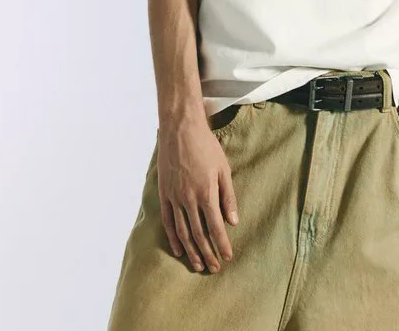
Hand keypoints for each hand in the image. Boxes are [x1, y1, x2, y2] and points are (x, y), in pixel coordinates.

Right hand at [157, 120, 238, 273]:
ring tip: (198, 265)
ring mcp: (174, 197)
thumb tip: (233, 221)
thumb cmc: (206, 147)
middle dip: (207, 253)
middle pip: (199, 234)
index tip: (227, 257)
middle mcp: (189, 198)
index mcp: (206, 192)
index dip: (222, 244)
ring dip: (191, 251)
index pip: (216, 226)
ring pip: (183, 231)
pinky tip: (179, 249)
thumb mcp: (223, 169)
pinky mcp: (164, 194)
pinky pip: (168, 221)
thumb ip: (228, 196)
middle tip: (214, 268)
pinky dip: (173, 237)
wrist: (180, 130)